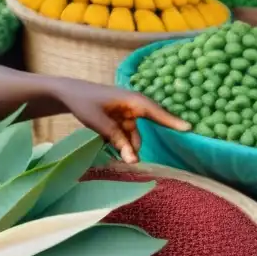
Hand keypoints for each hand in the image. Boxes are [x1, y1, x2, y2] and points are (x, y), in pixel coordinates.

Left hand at [58, 83, 189, 163]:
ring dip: (126, 147)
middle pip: (143, 129)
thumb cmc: (84, 103)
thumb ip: (117, 139)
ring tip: (116, 158)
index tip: (188, 129)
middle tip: (131, 161)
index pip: (155, 111)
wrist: (69, 94)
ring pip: (133, 136)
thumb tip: (133, 158)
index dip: (171, 121)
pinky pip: (125, 135)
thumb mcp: (99, 122)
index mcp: (131, 100)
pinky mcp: (120, 120)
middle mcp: (132, 106)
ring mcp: (126, 114)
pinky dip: (120, 143)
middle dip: (136, 145)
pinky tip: (110, 148)